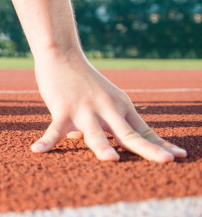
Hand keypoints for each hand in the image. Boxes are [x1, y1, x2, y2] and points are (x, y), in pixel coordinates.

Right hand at [32, 56, 185, 161]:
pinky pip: (54, 129)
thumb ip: (103, 122)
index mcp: (121, 107)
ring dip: (102, 146)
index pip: (144, 131)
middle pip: (129, 135)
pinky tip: (37, 151)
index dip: (160, 145)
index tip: (179, 157)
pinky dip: (46, 141)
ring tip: (111, 159)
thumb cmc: (82, 80)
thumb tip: (90, 141)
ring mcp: (84, 110)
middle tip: (166, 161)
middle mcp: (107, 109)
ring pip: (95, 133)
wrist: (62, 54)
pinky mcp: (62, 108)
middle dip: (147, 150)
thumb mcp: (102, 99)